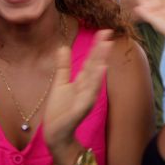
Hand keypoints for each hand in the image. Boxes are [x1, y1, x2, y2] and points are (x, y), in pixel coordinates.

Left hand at [43, 30, 113, 153]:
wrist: (56, 133)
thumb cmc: (60, 110)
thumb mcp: (60, 83)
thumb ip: (64, 66)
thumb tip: (63, 47)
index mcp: (83, 81)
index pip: (92, 60)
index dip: (97, 46)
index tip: (103, 31)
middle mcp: (88, 88)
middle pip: (96, 65)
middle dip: (101, 50)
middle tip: (108, 33)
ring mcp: (87, 98)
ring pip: (95, 78)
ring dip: (101, 63)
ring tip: (105, 48)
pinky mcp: (82, 108)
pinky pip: (90, 94)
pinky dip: (95, 82)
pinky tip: (100, 71)